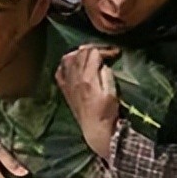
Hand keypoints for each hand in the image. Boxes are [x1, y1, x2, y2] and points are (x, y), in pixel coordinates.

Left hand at [55, 44, 119, 160]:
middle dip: (94, 48)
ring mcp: (67, 84)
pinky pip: (60, 72)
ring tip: (89, 54)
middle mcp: (74, 78)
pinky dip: (65, 64)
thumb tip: (102, 63)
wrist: (94, 129)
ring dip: (78, 52)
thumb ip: (107, 74)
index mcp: (88, 78)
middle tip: (105, 52)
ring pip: (68, 59)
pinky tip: (72, 63)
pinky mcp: (64, 90)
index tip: (116, 53)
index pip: (93, 53)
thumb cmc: (107, 112)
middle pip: (81, 53)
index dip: (106, 50)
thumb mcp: (112, 92)